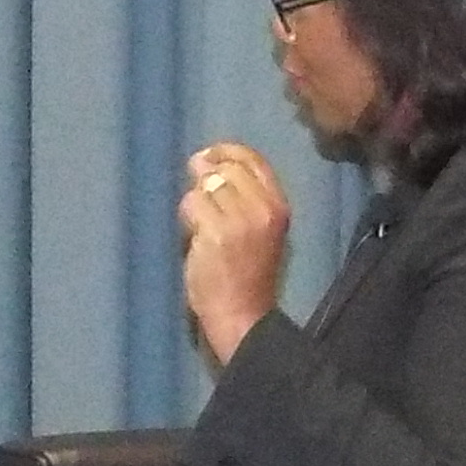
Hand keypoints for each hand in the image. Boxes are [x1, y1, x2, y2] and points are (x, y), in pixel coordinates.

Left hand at [177, 141, 290, 364]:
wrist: (243, 314)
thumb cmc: (248, 274)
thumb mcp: (258, 228)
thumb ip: (241, 196)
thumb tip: (203, 162)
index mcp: (278, 205)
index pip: (252, 159)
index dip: (225, 151)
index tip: (207, 157)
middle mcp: (263, 207)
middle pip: (224, 169)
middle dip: (206, 179)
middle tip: (202, 205)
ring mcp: (240, 219)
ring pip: (203, 187)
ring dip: (195, 205)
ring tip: (202, 231)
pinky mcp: (216, 231)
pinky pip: (191, 205)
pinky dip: (187, 220)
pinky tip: (195, 240)